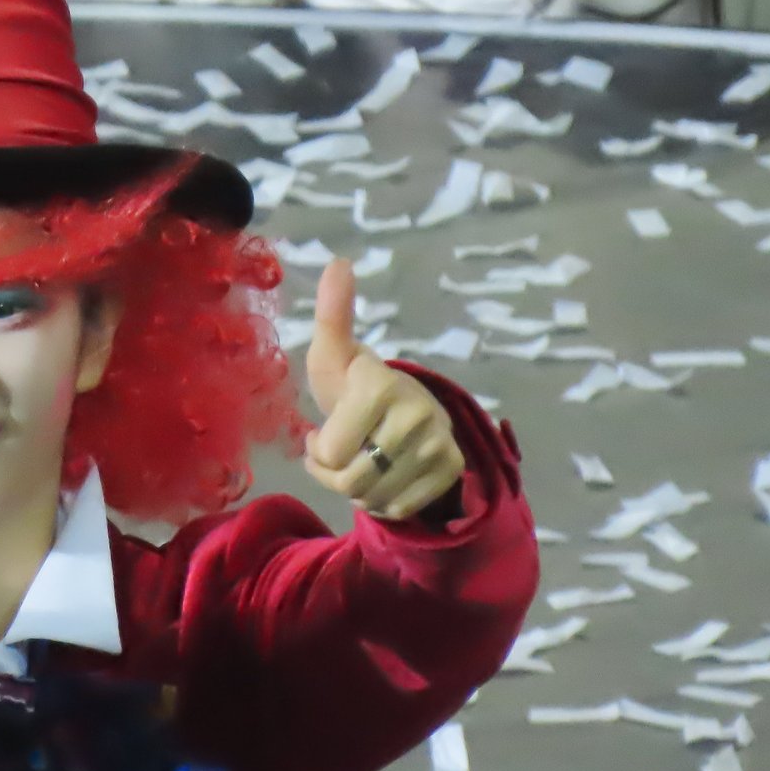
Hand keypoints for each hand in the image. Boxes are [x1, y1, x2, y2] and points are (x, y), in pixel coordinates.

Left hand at [302, 259, 466, 521]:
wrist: (404, 412)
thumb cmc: (355, 386)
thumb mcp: (333, 355)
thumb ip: (332, 315)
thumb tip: (337, 262)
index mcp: (381, 385)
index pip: (331, 452)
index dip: (318, 450)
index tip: (323, 431)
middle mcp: (417, 413)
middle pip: (349, 480)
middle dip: (334, 473)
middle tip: (342, 452)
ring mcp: (439, 443)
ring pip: (373, 497)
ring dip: (357, 489)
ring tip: (363, 461)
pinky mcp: (451, 470)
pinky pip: (397, 508)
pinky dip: (383, 501)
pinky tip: (386, 476)